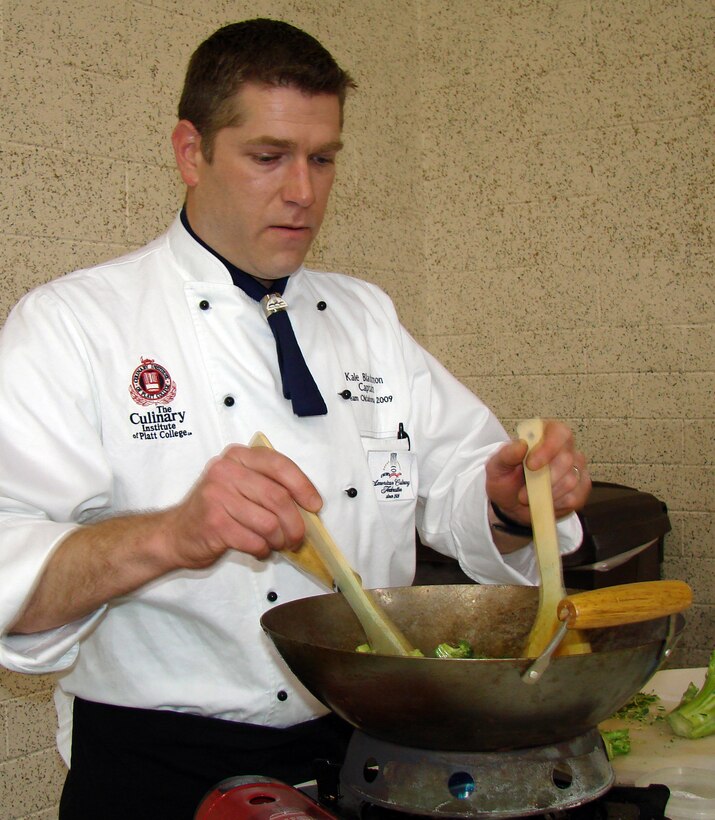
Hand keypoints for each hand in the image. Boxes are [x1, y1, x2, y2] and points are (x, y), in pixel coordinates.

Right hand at [162, 444, 321, 568]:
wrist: (175, 534)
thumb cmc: (216, 510)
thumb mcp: (240, 485)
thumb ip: (268, 485)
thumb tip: (307, 505)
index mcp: (238, 456)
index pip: (279, 465)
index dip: (303, 486)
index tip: (314, 506)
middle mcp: (225, 471)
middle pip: (278, 497)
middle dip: (295, 523)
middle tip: (297, 537)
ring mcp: (217, 496)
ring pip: (269, 523)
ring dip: (280, 540)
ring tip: (277, 544)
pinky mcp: (214, 523)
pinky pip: (254, 540)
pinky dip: (263, 550)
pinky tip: (260, 549)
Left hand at [485, 420, 589, 525]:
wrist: (510, 503)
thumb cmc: (505, 478)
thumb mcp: (496, 465)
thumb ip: (506, 454)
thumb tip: (521, 444)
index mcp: (546, 433)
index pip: (559, 433)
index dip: (548, 449)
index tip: (531, 465)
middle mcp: (566, 447)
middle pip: (567, 460)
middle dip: (544, 479)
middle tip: (523, 492)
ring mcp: (576, 467)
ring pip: (570, 481)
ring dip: (546, 494)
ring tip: (529, 497)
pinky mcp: (581, 487)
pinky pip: (574, 497)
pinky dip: (555, 504)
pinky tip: (544, 501)